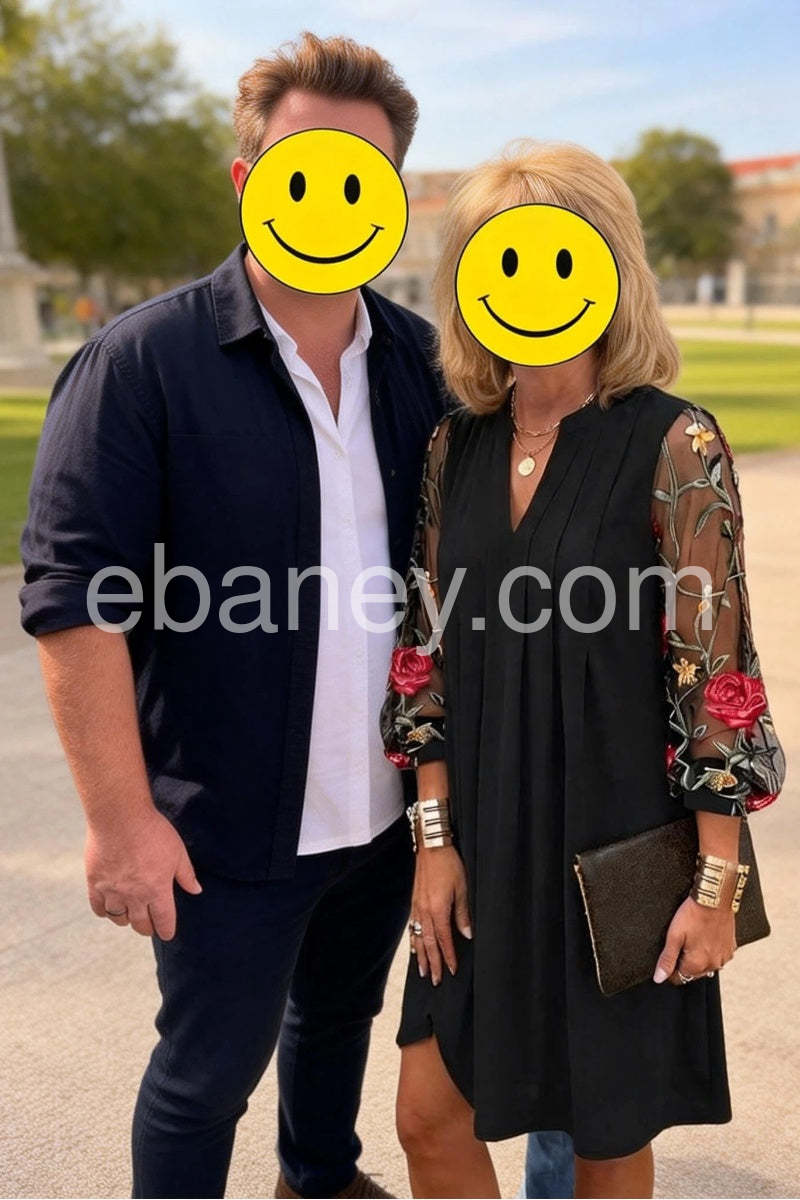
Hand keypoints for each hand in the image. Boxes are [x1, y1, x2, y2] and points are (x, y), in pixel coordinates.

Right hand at [85, 808, 201, 939]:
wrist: (120, 816)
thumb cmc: (153, 831)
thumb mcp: (177, 852)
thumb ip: (186, 874)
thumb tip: (196, 890)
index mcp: (158, 890)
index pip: (164, 920)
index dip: (166, 930)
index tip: (167, 934)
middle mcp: (135, 896)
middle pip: (141, 924)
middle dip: (147, 928)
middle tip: (149, 926)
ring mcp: (113, 891)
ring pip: (119, 919)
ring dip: (127, 920)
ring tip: (130, 916)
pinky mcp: (95, 883)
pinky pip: (98, 908)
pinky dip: (105, 912)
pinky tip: (109, 908)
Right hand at [411, 844, 471, 985]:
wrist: (431, 847)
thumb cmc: (449, 865)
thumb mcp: (462, 888)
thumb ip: (463, 914)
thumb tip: (467, 934)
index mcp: (438, 910)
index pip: (444, 940)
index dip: (448, 956)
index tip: (452, 970)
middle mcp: (425, 911)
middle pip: (429, 943)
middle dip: (432, 963)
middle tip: (435, 979)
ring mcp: (417, 907)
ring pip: (418, 937)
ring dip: (421, 955)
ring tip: (422, 970)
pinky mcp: (414, 902)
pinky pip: (412, 926)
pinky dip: (413, 940)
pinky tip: (414, 947)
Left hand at [653, 895, 735, 984]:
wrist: (716, 898)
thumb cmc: (693, 914)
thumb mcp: (674, 936)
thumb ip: (667, 959)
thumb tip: (659, 978)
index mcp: (697, 965)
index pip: (679, 978)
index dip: (671, 968)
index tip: (670, 952)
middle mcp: (713, 965)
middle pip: (693, 973)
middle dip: (685, 961)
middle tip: (681, 941)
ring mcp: (724, 957)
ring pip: (706, 965)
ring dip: (699, 957)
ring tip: (693, 936)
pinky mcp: (731, 948)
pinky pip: (718, 956)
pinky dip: (711, 950)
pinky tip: (705, 935)